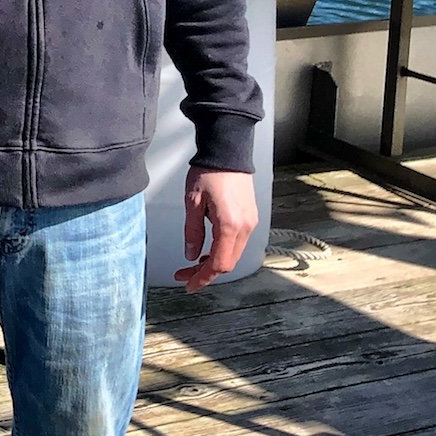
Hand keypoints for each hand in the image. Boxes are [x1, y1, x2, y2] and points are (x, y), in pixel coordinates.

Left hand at [175, 168, 258, 292]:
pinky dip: (223, 250)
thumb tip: (191, 256)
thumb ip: (192, 232)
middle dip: (206, 273)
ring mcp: (251, 223)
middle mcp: (245, 228)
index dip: (202, 278)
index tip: (188, 284)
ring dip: (214, 262)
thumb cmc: (209, 172)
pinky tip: (208, 249)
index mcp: (230, 226)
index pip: (219, 264)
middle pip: (228, 263)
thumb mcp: (192, 202)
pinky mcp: (251, 217)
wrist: (228, 152)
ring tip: (193, 263)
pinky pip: (237, 243)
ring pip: (233, 254)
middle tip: (184, 274)